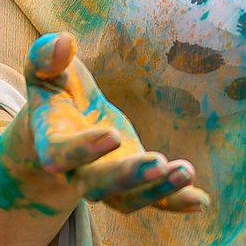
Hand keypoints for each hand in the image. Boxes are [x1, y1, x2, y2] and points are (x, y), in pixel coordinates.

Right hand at [0, 34, 208, 220]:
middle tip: (158, 163)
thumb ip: (46, 58)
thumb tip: (63, 42)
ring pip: (125, 201)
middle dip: (127, 177)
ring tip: (185, 172)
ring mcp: (105, 182)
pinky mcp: (131, 183)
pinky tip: (201, 200)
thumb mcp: (44, 71)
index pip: (61, 155)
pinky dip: (175, 203)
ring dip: (156, 191)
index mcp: (50, 142)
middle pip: (95, 187)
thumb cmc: (56, 91)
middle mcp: (75, 172)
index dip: (84, 149)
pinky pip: (152, 202)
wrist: (61, 125)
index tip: (113, 134)